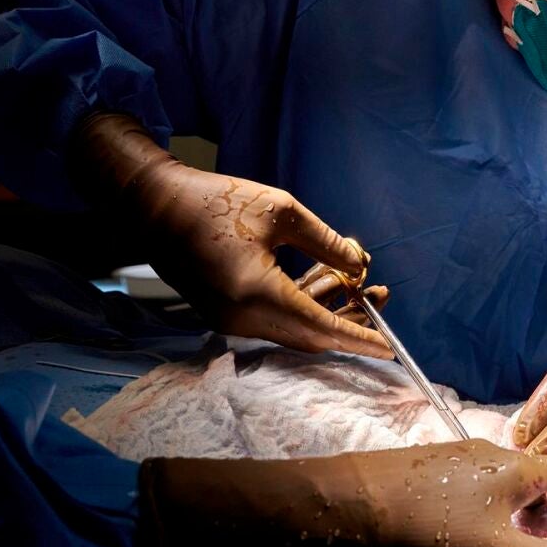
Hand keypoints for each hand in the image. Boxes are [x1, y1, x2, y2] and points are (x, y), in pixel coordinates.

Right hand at [74, 113, 390, 357]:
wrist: (158, 207)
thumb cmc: (218, 201)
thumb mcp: (283, 212)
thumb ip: (326, 244)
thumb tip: (360, 265)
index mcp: (257, 293)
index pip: (319, 327)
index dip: (357, 336)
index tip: (388, 345)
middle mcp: (242, 318)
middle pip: (309, 335)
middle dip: (349, 320)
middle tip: (380, 295)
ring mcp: (230, 321)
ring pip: (293, 329)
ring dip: (327, 310)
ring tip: (358, 282)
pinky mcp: (225, 315)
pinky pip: (275, 321)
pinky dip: (303, 305)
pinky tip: (324, 279)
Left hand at [136, 440, 546, 546]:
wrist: (350, 507)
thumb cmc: (430, 531)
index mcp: (514, 470)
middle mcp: (487, 453)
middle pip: (529, 473)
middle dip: (543, 501)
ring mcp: (452, 457)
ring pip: (495, 478)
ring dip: (509, 503)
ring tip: (503, 536)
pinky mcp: (423, 467)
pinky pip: (466, 483)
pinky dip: (479, 503)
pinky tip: (459, 530)